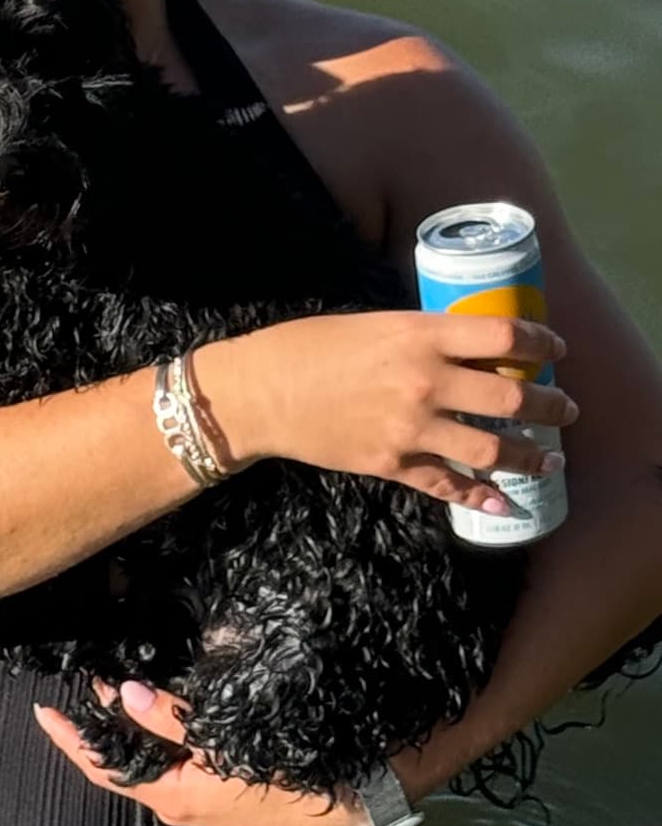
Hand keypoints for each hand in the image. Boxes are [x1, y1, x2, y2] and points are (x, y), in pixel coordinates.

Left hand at [34, 684, 366, 825]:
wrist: (356, 798)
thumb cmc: (293, 774)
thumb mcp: (228, 745)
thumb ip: (174, 721)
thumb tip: (125, 695)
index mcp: (173, 796)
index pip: (103, 767)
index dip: (70, 738)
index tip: (42, 708)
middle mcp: (179, 800)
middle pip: (123, 760)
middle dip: (100, 721)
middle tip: (85, 676)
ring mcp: (200, 795)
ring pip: (150, 756)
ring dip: (130, 722)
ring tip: (112, 681)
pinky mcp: (220, 784)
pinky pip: (175, 756)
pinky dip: (158, 729)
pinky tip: (156, 700)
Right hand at [197, 310, 576, 509]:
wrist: (261, 392)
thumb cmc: (310, 346)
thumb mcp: (374, 323)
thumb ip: (423, 335)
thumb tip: (469, 345)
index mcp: (420, 335)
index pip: (504, 338)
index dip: (541, 344)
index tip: (555, 350)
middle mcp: (424, 381)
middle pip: (512, 398)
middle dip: (551, 407)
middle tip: (565, 410)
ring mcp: (410, 427)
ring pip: (492, 449)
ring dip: (530, 456)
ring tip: (548, 458)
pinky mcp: (392, 463)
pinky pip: (449, 485)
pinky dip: (480, 497)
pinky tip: (502, 503)